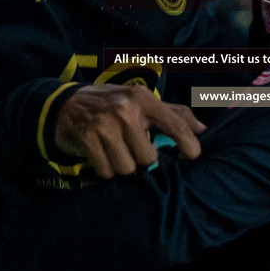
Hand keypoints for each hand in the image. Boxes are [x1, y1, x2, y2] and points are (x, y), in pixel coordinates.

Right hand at [53, 84, 204, 178]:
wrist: (65, 104)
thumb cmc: (113, 105)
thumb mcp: (142, 102)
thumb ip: (174, 114)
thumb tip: (203, 130)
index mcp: (143, 99)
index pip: (175, 124)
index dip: (188, 144)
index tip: (193, 156)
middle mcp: (125, 109)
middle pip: (148, 157)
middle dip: (140, 158)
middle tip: (130, 147)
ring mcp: (104, 124)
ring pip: (127, 168)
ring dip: (122, 166)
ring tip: (114, 150)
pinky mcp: (86, 138)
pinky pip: (106, 171)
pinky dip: (105, 169)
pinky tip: (100, 154)